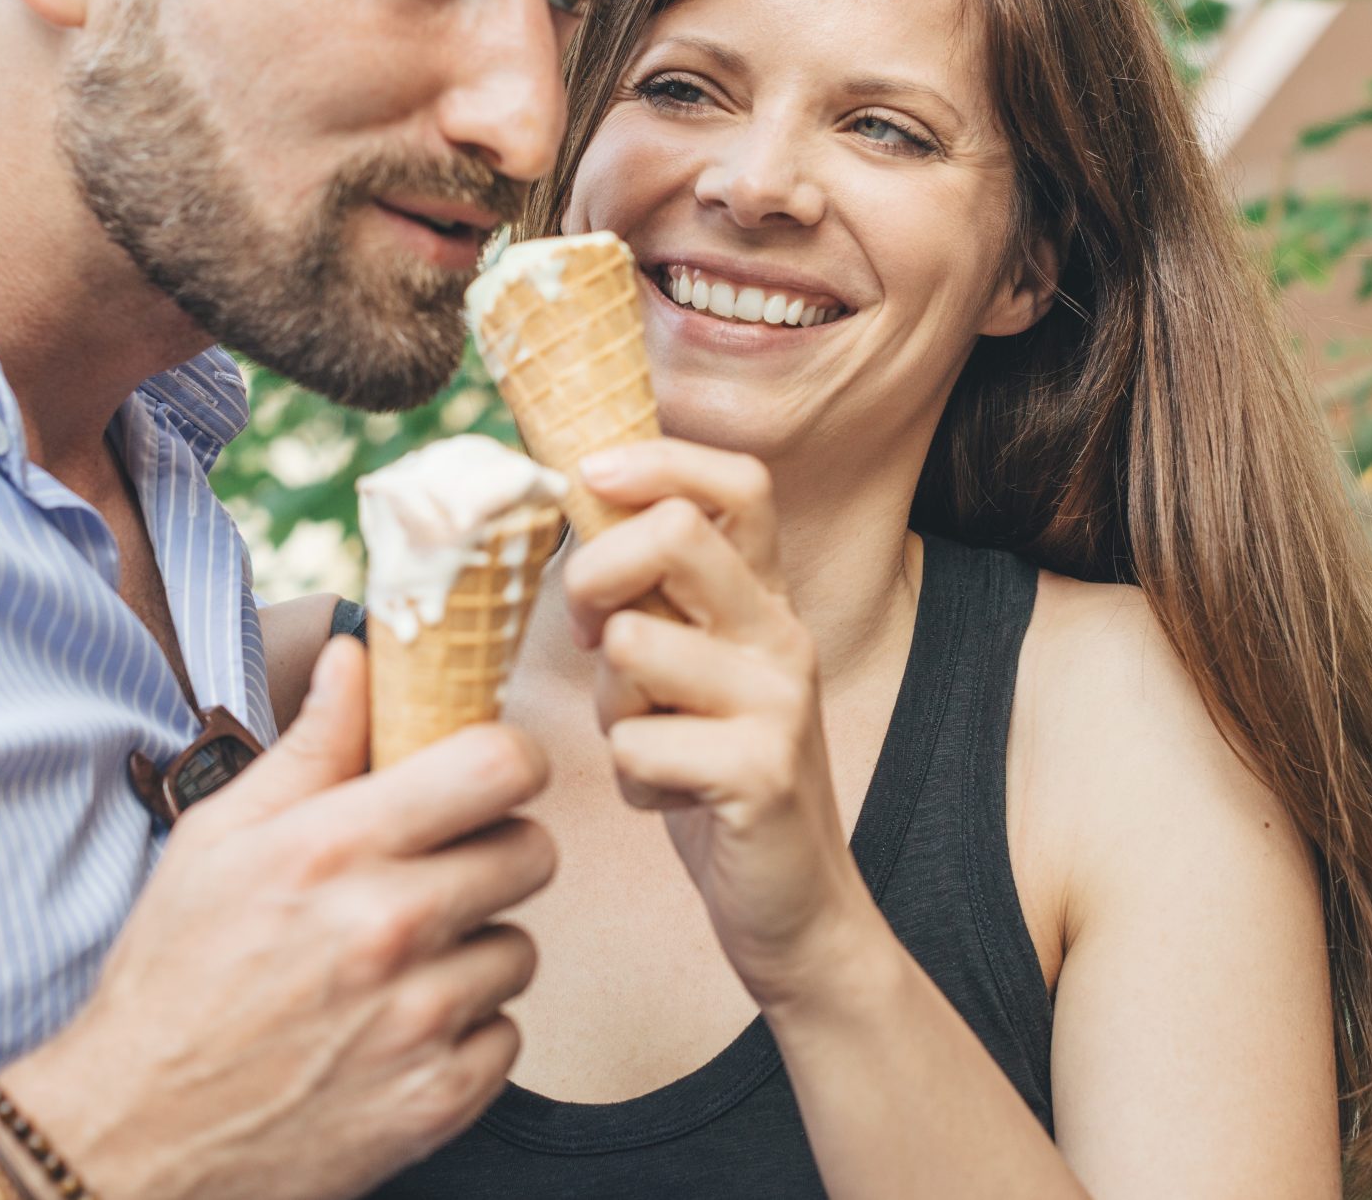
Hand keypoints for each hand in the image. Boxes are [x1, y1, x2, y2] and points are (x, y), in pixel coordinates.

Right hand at [4, 636, 554, 1199]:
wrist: (138, 1132)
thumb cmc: (174, 975)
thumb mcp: (218, 839)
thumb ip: (309, 745)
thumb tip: (357, 656)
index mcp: (336, 847)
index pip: (499, 766)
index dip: (505, 760)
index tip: (485, 774)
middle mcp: (390, 927)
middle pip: (532, 852)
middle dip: (494, 852)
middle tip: (439, 871)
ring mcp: (421, 1018)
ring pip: (520, 949)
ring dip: (475, 950)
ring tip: (402, 962)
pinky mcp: (438, 1098)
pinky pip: (507, 1035)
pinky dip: (465, 1032)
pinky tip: (399, 1027)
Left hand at [565, 439, 883, 1014]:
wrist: (795, 911)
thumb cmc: (713, 779)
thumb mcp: (688, 672)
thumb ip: (653, 599)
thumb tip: (576, 512)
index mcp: (765, 600)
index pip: (737, 482)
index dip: (658, 461)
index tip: (590, 476)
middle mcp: (782, 634)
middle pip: (675, 533)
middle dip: (595, 573)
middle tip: (588, 633)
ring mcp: (779, 701)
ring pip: (633, 644)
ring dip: (608, 702)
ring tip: (643, 740)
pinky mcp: (761, 771)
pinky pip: (636, 744)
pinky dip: (628, 781)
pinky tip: (667, 802)